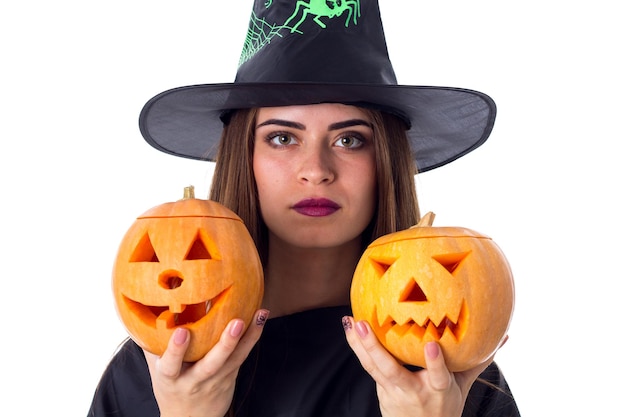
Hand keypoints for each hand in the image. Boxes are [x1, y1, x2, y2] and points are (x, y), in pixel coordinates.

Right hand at [144, 309, 268, 416]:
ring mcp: (216, 380)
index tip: (181, 332)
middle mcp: (195, 380)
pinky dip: (252, 336)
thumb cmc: (170, 387)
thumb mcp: (156, 370)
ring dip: (248, 336)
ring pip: (234, 359)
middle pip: (211, 364)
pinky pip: (242, 356)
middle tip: (236, 323)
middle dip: (225, 344)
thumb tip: (147, 308)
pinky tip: (260, 318)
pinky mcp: (231, 376)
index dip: (176, 350)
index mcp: (171, 378)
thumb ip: (151, 343)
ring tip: (259, 315)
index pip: (171, 365)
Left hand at [343, 316, 503, 416]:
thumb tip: (503, 336)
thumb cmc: (444, 406)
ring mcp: (392, 391)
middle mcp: (411, 391)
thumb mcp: (463, 387)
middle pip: (390, 371)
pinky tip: (349, 326)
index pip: (438, 378)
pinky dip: (357, 345)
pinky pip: (366, 364)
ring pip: (372, 367)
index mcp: (438, 391)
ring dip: (359, 343)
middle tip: (363, 325)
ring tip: (351, 321)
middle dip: (375, 348)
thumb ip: (477, 361)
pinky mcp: (380, 387)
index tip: (432, 345)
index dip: (434, 363)